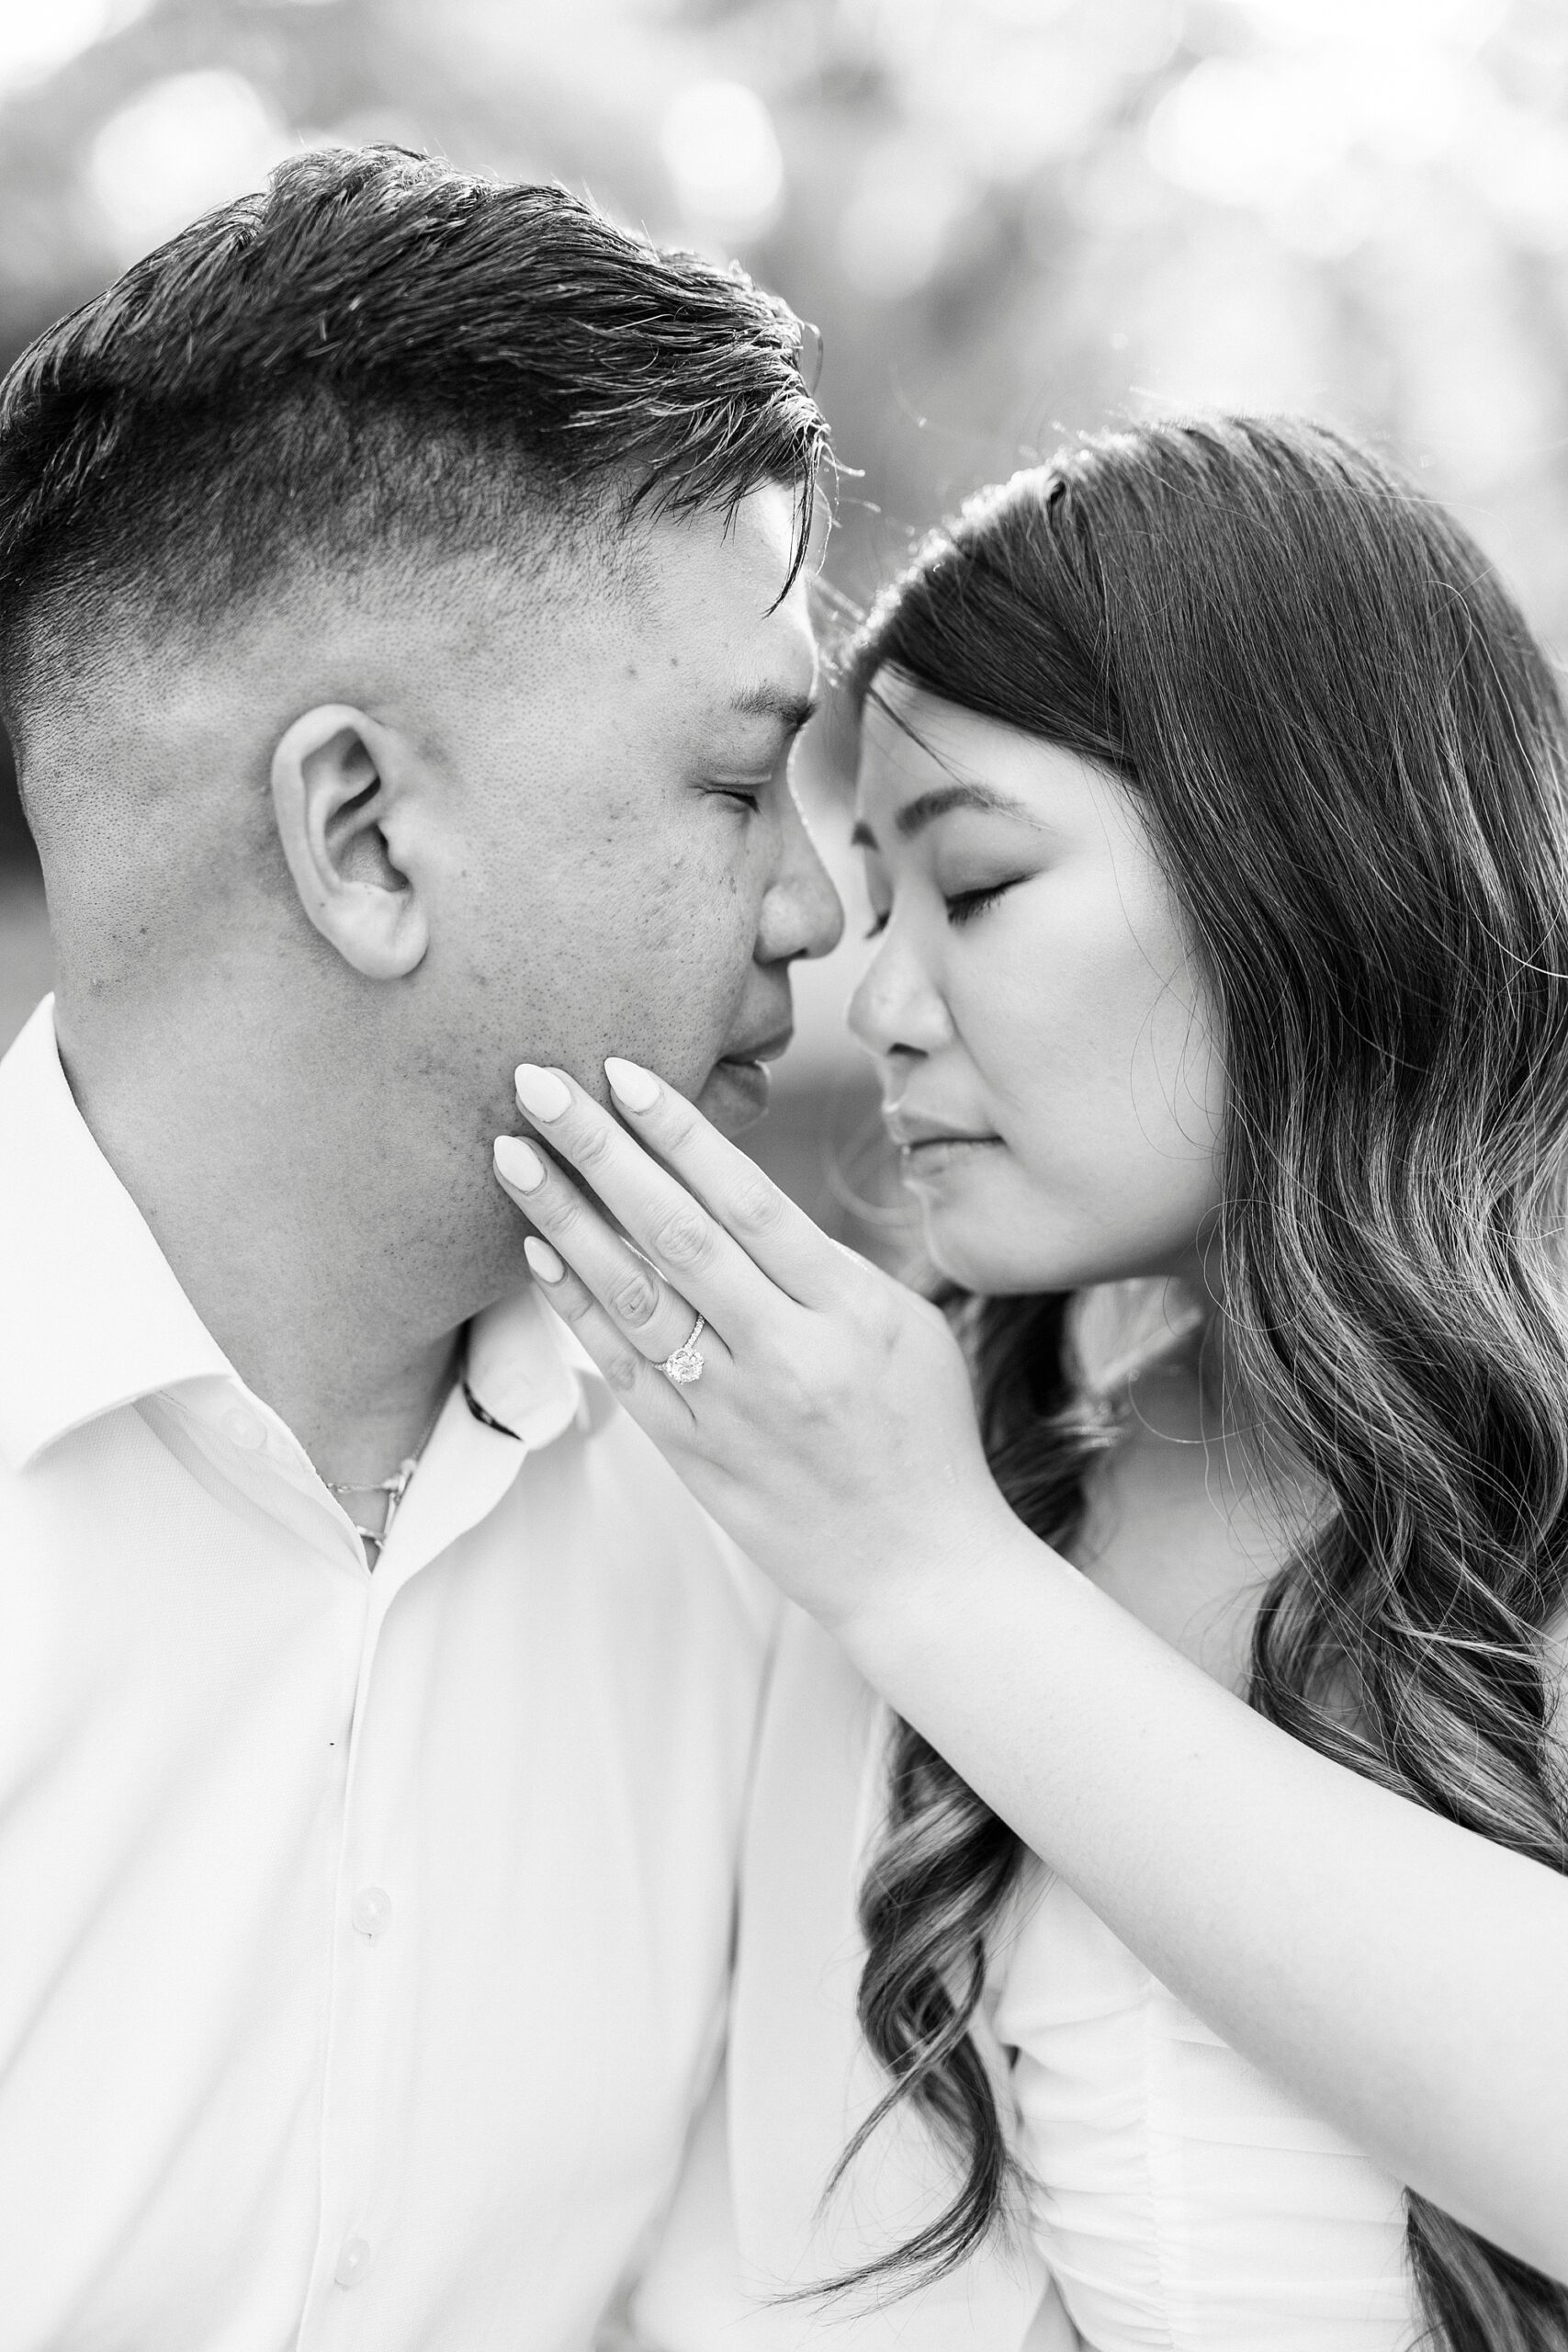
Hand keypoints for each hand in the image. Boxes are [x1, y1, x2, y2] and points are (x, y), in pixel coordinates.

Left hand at [491, 1058, 1013, 1634]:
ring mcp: (734, 1411)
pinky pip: (622, 1370)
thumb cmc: (923, 1435)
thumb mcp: (906, 1330)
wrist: (919, 1570)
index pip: (749, 1202)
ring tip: (513, 1156)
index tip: (622, 1073)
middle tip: (538, 1085)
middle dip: (602, 1152)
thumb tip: (735, 1198)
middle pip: (676, 1236)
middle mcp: (786, 1356)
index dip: (680, 1133)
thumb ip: (825, 1265)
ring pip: (634, 1299)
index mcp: (849, 1311)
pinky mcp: (696, 1457)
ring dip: (566, 1220)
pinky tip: (537, 1253)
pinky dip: (576, 1308)